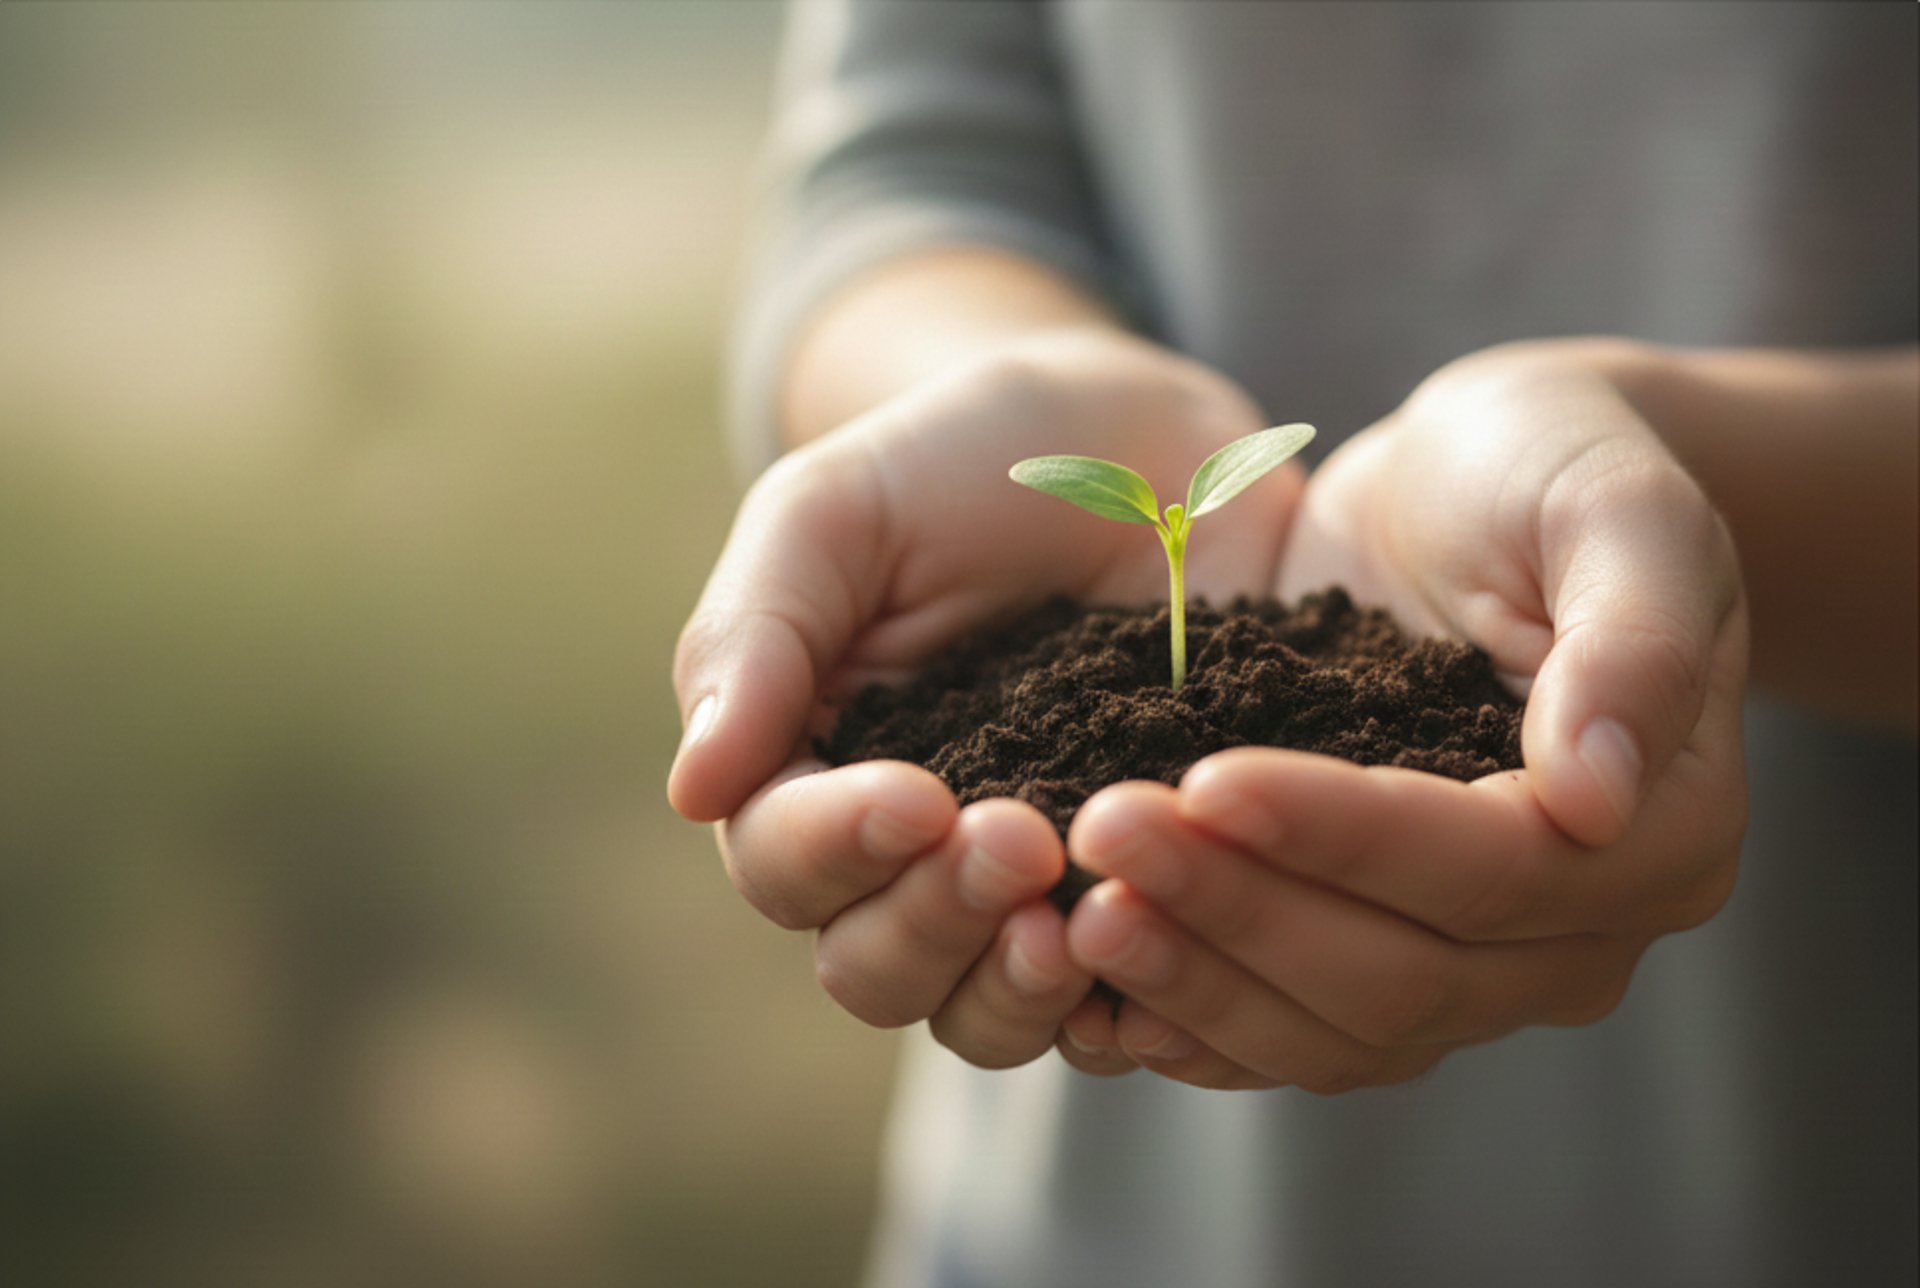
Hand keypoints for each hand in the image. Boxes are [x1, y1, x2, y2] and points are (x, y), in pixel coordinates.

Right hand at [669, 330, 1298, 1067]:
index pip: (783, 861)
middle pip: (875, 967)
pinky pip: (1125, 1003)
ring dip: (1019, 990)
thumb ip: (757, 634)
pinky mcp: (1145, 895)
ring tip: (1080, 921)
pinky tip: (1171, 949)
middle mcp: (909, 856)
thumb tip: (692, 788)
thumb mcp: (840, 510)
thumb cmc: (967, 461)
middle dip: (934, 922)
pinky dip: (1136, 1005)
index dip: (835, 849)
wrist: (1150, 449)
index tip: (915, 800)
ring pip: (984, 1013)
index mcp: (813, 767)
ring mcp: (1030, 888)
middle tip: (1020, 843)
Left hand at [1056, 340, 1748, 1089]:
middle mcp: (1574, 936)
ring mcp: (1472, 970)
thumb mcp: (1615, 508)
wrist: (1465, 493)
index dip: (1343, 835)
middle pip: (1397, 976)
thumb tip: (1597, 799)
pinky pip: (1280, 1034)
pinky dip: (1189, 1017)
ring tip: (1073, 909)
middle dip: (1239, 911)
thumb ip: (1633, 639)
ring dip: (1196, 978)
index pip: (1487, 870)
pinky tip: (1091, 981)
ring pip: (1329, 1031)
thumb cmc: (1547, 472)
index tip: (1208, 779)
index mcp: (1659, 835)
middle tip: (1102, 832)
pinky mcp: (1372, 955)